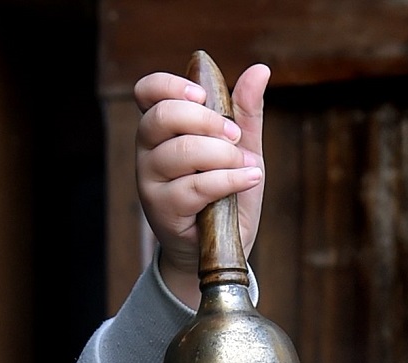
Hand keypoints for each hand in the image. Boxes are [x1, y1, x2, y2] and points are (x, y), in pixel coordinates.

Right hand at [135, 66, 268, 308]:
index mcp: (161, 128)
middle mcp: (148, 151)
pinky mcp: (161, 211)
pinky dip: (228, 180)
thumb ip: (245, 112)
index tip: (202, 95)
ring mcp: (150, 182)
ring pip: (181, 152)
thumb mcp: (240, 147)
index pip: (147, 93)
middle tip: (234, 136)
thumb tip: (260, 70)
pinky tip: (248, 179)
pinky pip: (195, 187)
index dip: (170, 86)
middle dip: (207, 121)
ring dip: (221, 155)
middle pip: (163, 117)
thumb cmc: (225, 193)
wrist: (220, 248)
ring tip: (244, 165)